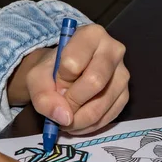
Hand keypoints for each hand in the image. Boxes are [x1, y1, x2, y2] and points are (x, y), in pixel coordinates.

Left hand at [9, 24, 128, 133]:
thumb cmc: (51, 69)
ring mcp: (122, 73)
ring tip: (65, 120)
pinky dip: (89, 126)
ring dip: (79, 119)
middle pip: (94, 82)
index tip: (55, 82)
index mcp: (91, 35)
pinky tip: (77, 123)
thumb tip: (64, 118)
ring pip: (102, 103)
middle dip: (72, 102)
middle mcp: (114, 50)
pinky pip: (109, 116)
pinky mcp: (125, 95)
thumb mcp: (37, 77)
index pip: (73, 63)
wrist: (62, 74)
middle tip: (60, 107)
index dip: (60, 80)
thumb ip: (43, 95)